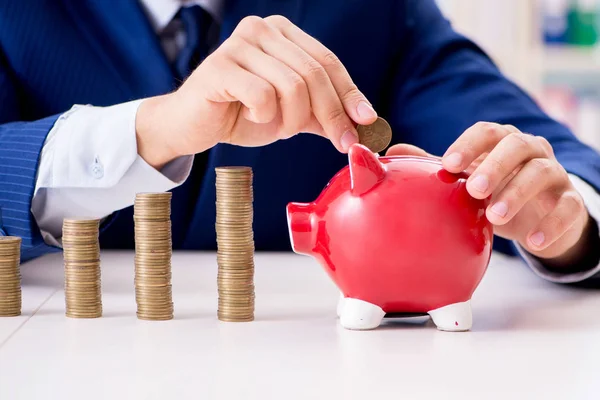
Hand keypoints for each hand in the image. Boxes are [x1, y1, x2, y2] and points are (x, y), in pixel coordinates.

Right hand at [136, 15, 377, 168]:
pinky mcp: (219, 66)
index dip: (350, 94)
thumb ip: (322, 114)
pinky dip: (264, 116)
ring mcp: (238, 44)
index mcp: (282, 33)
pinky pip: (262, 95)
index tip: (366, 122)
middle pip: (314, 73)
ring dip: (292, 119)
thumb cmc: (241, 114)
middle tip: (340, 142)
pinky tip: (250, 116)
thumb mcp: (292, 115)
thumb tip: (363, 124)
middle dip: (332, 114)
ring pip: (292, 86)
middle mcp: (261, 29)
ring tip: (277, 128)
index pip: (327, 62)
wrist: (194, 126)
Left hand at [387, 122, 593, 267]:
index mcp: (503, 141)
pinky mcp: (572, 202)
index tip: (448, 164)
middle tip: (473, 189)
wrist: (538, 218)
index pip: (488, 131)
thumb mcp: (466, 180)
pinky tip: (532, 240)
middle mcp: (532, 151)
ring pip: (542, 173)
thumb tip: (392, 153)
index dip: (469, 144)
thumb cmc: (495, 192)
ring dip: (517, 193)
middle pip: (518, 145)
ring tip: (494, 215)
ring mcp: (556, 174)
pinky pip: (569, 208)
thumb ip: (434, 166)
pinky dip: (552, 224)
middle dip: (495, 165)